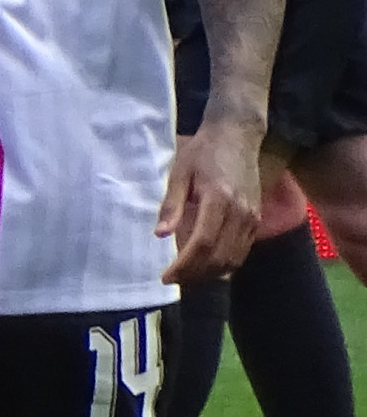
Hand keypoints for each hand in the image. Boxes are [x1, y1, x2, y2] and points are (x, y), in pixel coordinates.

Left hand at [162, 114, 266, 284]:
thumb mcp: (179, 173)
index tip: (165, 276)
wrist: (237, 136)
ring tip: (186, 276)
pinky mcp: (256, 219)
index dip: (184, 266)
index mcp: (219, 200)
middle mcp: (241, 213)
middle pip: (219, 257)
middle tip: (172, 280)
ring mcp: (252, 218)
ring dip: (209, 274)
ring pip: (233, 259)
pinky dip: (224, 264)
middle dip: (194, 275)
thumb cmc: (203, 152)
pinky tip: (205, 265)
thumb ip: (171, 204)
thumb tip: (160, 234)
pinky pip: (242, 251)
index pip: (202, 244)